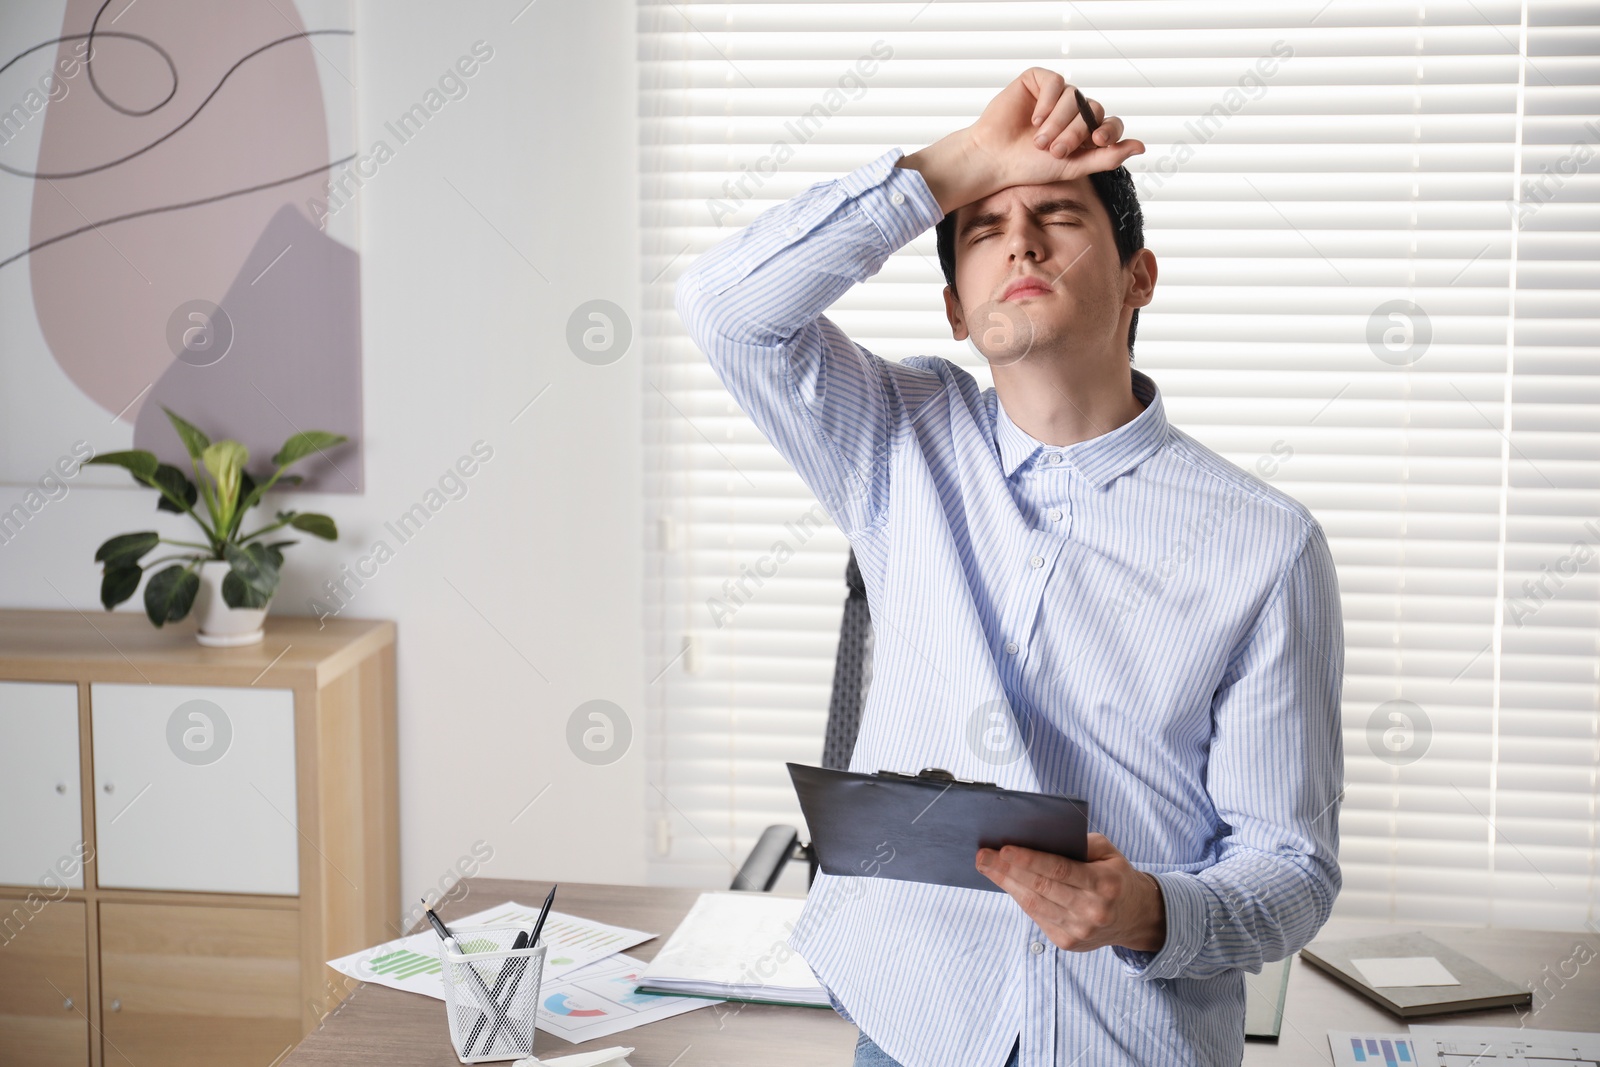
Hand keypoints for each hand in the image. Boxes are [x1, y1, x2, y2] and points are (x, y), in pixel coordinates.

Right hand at [965, 68, 1144, 189]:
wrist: (995, 159)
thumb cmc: (1030, 167)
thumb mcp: (1074, 167)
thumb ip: (1108, 158)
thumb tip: (1141, 146)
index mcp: (1085, 132)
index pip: (1111, 124)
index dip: (1109, 131)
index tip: (1097, 141)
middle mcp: (1074, 111)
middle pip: (1094, 111)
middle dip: (1076, 132)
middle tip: (1055, 151)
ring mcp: (1057, 95)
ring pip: (1075, 98)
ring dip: (1059, 122)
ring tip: (1039, 140)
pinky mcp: (1038, 81)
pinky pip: (1056, 83)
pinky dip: (1048, 101)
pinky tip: (1033, 119)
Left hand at [975, 833, 1165, 952]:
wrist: (1135, 916)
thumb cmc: (1115, 875)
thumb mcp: (1107, 852)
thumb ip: (1078, 843)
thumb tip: (1038, 837)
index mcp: (1104, 884)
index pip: (1060, 870)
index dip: (1030, 860)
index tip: (1004, 849)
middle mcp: (1092, 911)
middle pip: (1041, 888)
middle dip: (1007, 870)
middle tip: (983, 855)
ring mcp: (1079, 931)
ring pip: (1034, 904)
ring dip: (1006, 884)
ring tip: (987, 866)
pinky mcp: (1068, 942)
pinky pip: (1036, 916)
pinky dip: (1019, 897)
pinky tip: (1006, 882)